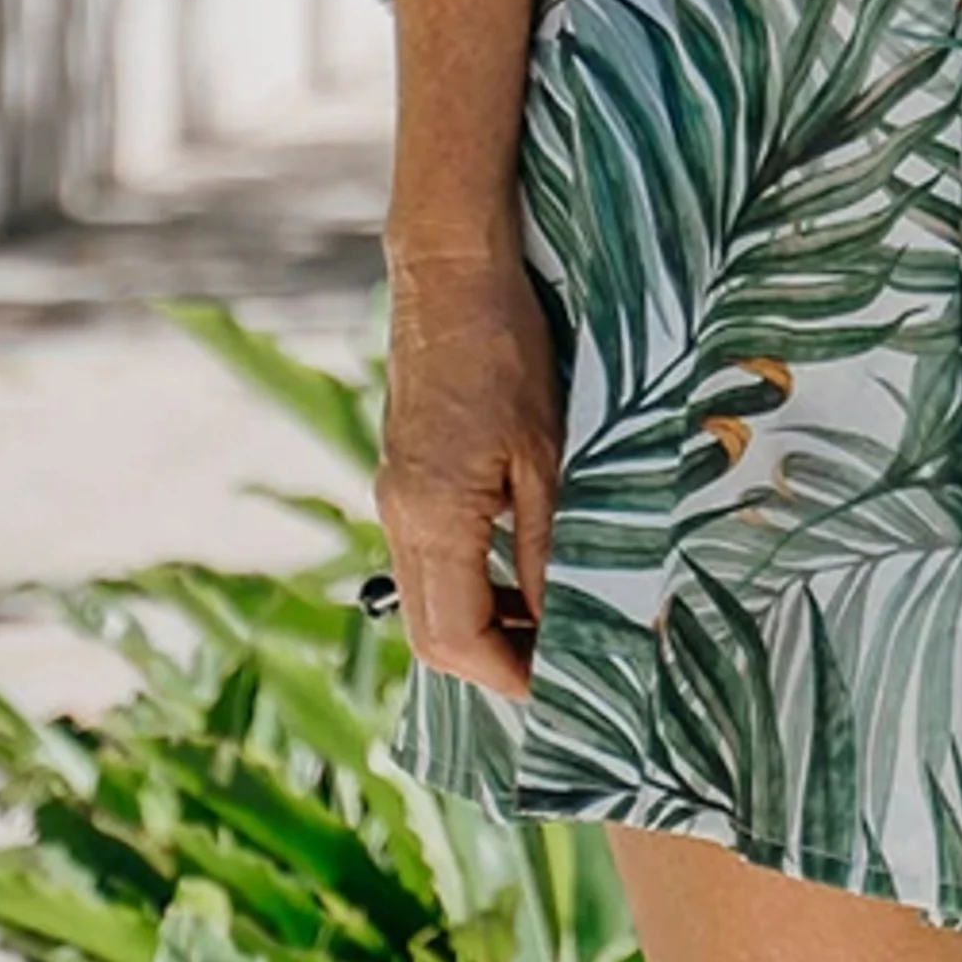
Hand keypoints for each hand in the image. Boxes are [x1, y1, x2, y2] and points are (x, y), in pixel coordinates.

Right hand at [375, 246, 560, 702]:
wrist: (450, 271)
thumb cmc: (506, 351)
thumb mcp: (547, 452)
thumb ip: (549, 544)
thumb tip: (566, 622)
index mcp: (431, 518)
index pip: (458, 640)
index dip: (511, 676)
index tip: (563, 690)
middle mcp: (400, 516)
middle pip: (432, 633)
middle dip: (493, 663)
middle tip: (560, 667)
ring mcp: (396, 493)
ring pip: (428, 596)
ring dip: (483, 622)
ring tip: (552, 620)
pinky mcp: (405, 471)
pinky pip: (429, 554)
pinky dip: (471, 579)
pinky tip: (522, 562)